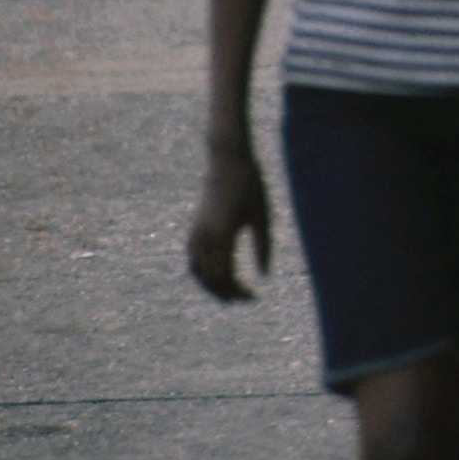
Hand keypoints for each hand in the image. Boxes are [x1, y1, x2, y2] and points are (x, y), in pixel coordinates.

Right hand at [188, 142, 271, 300]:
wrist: (227, 160)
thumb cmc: (250, 185)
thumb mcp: (262, 216)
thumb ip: (263, 247)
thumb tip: (264, 277)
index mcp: (222, 235)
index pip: (225, 276)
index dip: (238, 292)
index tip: (254, 297)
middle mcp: (204, 237)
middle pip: (210, 278)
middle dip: (226, 293)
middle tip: (246, 299)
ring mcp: (195, 233)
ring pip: (198, 271)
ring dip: (212, 286)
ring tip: (231, 294)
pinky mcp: (194, 228)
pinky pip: (194, 260)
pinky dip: (203, 273)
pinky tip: (219, 276)